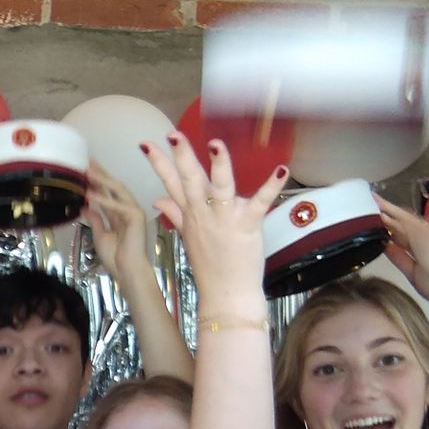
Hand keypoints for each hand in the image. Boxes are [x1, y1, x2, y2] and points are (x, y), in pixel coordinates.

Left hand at [82, 160, 150, 282]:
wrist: (127, 272)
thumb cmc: (116, 258)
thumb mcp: (100, 235)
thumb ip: (95, 219)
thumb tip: (86, 205)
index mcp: (119, 215)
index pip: (107, 194)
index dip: (97, 182)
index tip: (86, 170)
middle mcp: (127, 209)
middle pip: (113, 187)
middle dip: (101, 174)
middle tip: (88, 162)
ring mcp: (133, 211)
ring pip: (117, 191)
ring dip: (102, 180)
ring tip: (88, 171)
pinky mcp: (136, 216)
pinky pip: (118, 205)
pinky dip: (105, 200)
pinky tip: (92, 194)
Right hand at [140, 133, 286, 298]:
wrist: (226, 293)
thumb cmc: (210, 267)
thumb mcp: (188, 237)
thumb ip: (175, 215)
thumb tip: (158, 201)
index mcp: (191, 213)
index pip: (170, 183)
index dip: (159, 163)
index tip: (146, 144)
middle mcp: (204, 213)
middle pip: (190, 180)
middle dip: (182, 157)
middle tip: (174, 135)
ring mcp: (224, 219)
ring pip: (220, 187)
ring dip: (219, 165)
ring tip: (215, 145)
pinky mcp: (247, 225)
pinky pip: (260, 202)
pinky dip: (271, 186)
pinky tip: (281, 169)